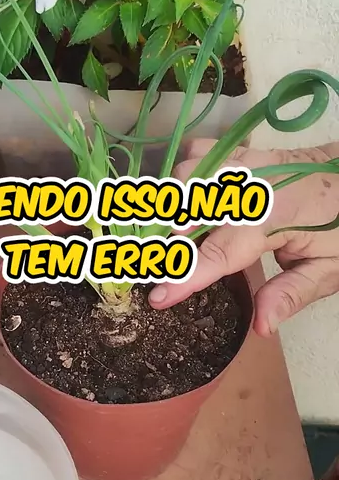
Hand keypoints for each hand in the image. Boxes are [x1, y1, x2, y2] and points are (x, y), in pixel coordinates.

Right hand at [149, 139, 338, 336]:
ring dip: (174, 207)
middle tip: (158, 269)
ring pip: (188, 176)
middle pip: (191, 209)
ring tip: (172, 239)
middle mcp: (253, 183)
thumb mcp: (332, 268)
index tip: (159, 298)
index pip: (221, 252)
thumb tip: (261, 326)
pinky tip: (188, 198)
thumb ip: (293, 294)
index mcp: (277, 216)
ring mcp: (246, 162)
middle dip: (169, 242)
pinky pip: (198, 152)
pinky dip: (186, 174)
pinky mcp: (242, 153)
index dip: (188, 277)